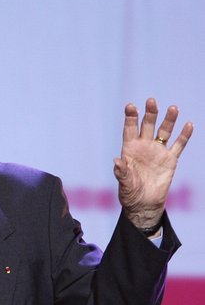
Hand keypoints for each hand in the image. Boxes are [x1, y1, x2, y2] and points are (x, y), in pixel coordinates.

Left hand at [114, 98, 192, 229]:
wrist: (144, 204)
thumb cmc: (130, 193)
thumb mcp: (124, 183)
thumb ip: (121, 172)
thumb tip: (116, 161)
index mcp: (129, 149)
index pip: (130, 130)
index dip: (130, 118)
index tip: (130, 106)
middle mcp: (144, 147)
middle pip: (147, 126)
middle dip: (149, 114)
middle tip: (152, 101)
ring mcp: (158, 152)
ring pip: (164, 132)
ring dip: (168, 120)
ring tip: (173, 108)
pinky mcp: (170, 160)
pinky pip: (178, 145)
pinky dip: (184, 136)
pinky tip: (188, 125)